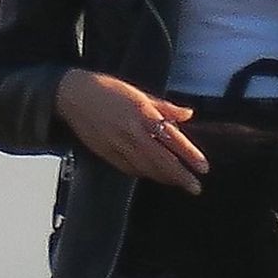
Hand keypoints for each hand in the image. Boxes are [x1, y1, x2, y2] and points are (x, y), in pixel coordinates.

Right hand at [54, 70, 209, 193]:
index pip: (172, 138)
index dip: (189, 155)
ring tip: (179, 183)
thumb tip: (188, 114)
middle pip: (162, 160)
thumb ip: (165, 107)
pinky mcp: (106, 153)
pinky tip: (156, 177)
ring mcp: (118, 144)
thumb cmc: (108, 90)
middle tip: (196, 187)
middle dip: (180, 176)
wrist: (74, 95)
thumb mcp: (139, 93)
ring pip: (146, 168)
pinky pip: (130, 168)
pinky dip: (145, 174)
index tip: (203, 168)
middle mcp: (132, 131)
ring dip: (165, 178)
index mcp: (143, 113)